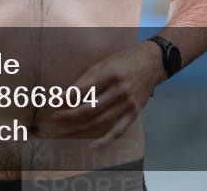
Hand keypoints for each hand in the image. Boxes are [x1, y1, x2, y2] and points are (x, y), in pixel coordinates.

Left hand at [51, 41, 165, 148]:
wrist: (152, 63)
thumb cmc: (124, 60)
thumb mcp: (104, 63)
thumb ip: (88, 79)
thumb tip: (68, 94)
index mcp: (110, 75)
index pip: (84, 91)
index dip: (66, 98)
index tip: (54, 102)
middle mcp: (120, 91)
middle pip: (90, 108)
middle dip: (69, 115)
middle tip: (55, 117)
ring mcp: (128, 104)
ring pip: (100, 121)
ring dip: (80, 128)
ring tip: (64, 131)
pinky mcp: (134, 113)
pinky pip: (118, 131)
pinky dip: (105, 141)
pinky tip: (92, 146)